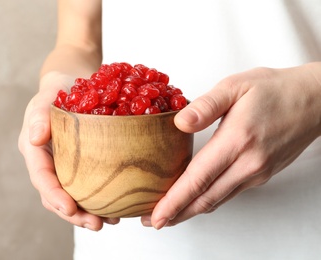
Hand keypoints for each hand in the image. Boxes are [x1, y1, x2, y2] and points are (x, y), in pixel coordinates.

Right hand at [18, 72, 119, 230]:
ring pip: (72, 196)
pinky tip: (117, 205)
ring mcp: (63, 166)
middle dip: (74, 214)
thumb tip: (35, 139)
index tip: (70, 209)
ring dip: (88, 212)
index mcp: (35, 150)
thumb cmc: (58, 89)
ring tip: (110, 221)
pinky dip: (100, 198)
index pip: (41, 178)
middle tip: (96, 225)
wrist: (72, 84)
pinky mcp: (80, 165)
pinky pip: (87, 186)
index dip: (54, 196)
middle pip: (56, 196)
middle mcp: (48, 163)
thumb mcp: (47, 96)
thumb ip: (40, 115)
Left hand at [141, 63, 320, 228]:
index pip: (198, 178)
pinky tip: (195, 197)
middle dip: (177, 213)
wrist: (314, 101)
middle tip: (154, 221)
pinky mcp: (261, 174)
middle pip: (206, 199)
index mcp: (237, 140)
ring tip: (169, 214)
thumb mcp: (236, 86)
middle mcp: (249, 163)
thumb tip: (180, 122)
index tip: (157, 215)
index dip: (175, 200)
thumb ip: (205, 105)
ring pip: (217, 200)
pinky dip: (208, 200)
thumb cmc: (275, 90)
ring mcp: (257, 172)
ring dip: (191, 210)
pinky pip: (229, 193)